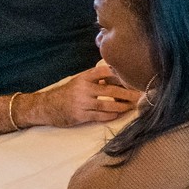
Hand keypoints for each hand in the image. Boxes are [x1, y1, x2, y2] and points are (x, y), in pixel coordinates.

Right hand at [20, 64, 141, 126]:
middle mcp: (83, 89)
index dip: (120, 75)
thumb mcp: (80, 81)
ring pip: (107, 105)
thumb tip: (120, 76)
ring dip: (122, 106)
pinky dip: (111, 115)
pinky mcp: (80, 115)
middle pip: (111, 90)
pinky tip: (118, 113)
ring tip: (133, 105)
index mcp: (84, 78)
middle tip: (141, 95)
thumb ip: (97, 79)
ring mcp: (81, 103)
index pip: (104, 72)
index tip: (134, 78)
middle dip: (128, 93)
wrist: (46, 107)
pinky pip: (100, 116)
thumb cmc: (68, 93)